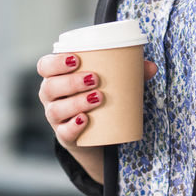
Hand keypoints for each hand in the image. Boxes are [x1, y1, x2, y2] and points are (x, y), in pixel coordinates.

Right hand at [37, 51, 157, 146]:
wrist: (96, 132)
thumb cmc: (98, 97)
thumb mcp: (110, 82)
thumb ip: (130, 72)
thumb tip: (151, 67)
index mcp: (56, 77)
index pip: (44, 66)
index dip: (55, 62)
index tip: (77, 59)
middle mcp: (51, 97)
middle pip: (50, 87)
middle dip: (71, 82)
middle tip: (95, 79)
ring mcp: (55, 118)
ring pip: (56, 110)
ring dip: (76, 102)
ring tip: (98, 97)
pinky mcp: (64, 136)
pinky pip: (63, 133)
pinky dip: (73, 126)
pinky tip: (85, 120)